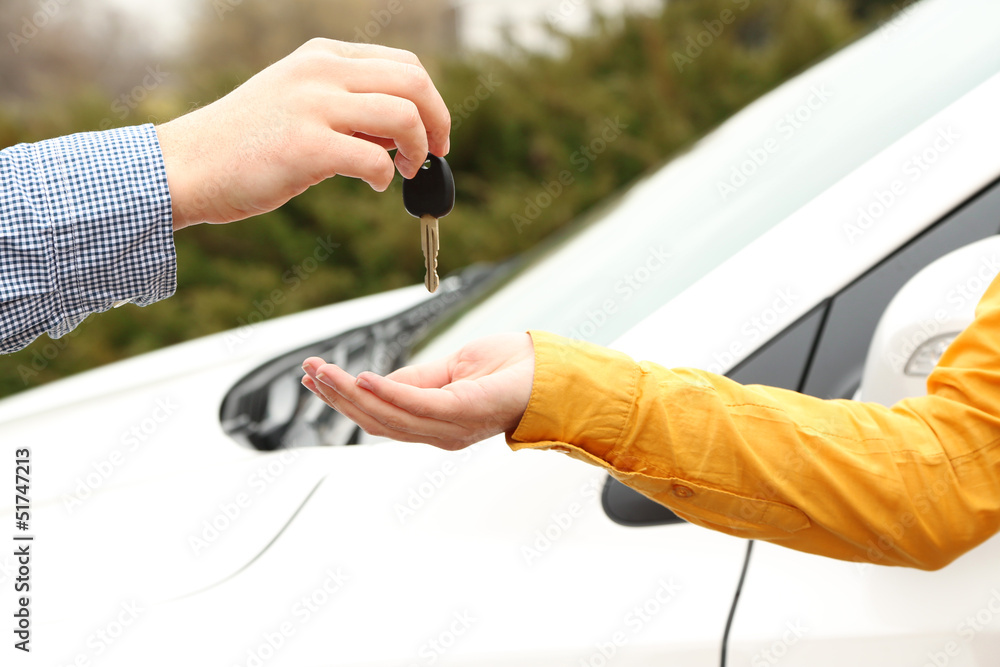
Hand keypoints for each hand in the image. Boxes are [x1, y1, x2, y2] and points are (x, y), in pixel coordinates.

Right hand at [156, 39, 450, 229]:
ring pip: (403, 117)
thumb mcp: (299, 102)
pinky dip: (386, 177)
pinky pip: (375, 160)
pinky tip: (374, 185)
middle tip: (432, 156)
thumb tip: (406, 133)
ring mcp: (312, 106)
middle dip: (437, 124)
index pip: (405, 65)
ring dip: (419, 150)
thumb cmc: (247, 143)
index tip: (434, 135)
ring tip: (405, 171)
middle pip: (414, 85)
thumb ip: (349, 107)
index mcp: (323, 56)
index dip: (432, 103)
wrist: (189, 165)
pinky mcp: (305, 147)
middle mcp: (320, 72)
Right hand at [300, 333, 534, 449]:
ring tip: (321, 372)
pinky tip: (362, 379)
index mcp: (434, 425)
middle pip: (375, 421)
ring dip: (350, 394)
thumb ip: (416, 380)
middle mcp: (438, 434)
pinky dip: (386, 393)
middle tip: (307, 372)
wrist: (554, 372)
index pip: (378, 417)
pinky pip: (415, 405)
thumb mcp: (452, 369)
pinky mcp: (462, 413)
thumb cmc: (511, 369)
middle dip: (337, 398)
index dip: (343, 400)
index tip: (312, 378)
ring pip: (387, 416)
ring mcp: (449, 428)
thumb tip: (375, 382)